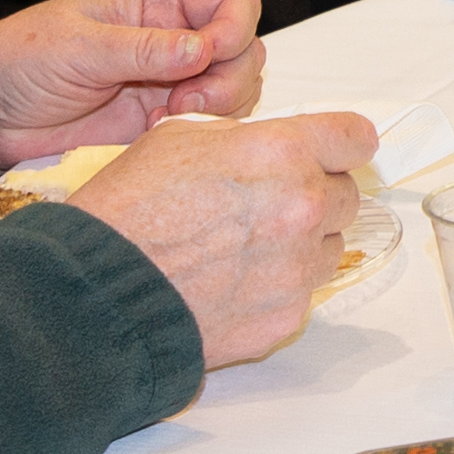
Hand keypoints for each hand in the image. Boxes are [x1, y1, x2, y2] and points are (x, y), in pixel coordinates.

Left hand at [0, 0, 268, 180]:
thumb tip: (202, 49)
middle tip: (185, 100)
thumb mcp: (79, 46)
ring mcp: (170, 84)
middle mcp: (174, 39)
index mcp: (158, 2)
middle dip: (229, 78)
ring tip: (167, 118)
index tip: (209, 56)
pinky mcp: (159, 124)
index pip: (233, 4)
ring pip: (235, 92)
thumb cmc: (19, 62)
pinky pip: (206, 127)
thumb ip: (144, 48)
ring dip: (216, 109)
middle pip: (245, 51)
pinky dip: (198, 134)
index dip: (235, 29)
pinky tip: (159, 135)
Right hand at [62, 112, 377, 372]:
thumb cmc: (126, 213)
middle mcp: (302, 207)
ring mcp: (298, 268)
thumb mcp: (177, 138)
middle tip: (265, 206)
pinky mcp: (286, 316)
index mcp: (282, 152)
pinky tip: (230, 285)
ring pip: (329, 248)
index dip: (343, 145)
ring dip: (301, 245)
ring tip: (242, 249)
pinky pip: (301, 294)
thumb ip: (243, 137)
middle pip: (346, 197)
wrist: (98, 294)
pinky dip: (276, 289)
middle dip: (314, 196)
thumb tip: (271, 143)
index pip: (356, 138)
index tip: (336, 152)